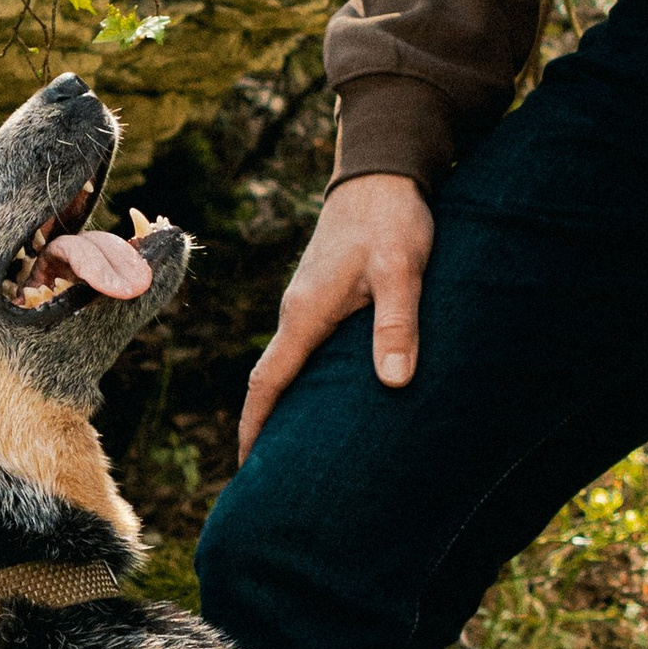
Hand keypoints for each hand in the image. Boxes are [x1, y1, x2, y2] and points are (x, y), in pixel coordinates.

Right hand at [239, 172, 431, 461]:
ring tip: (301, 449)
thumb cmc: (392, 219)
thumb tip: (393, 382)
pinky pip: (309, 348)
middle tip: (271, 477)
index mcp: (306, 313)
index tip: (247, 467)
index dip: (256, 426)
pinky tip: (332, 396)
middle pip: (273, 380)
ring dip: (289, 403)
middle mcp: (299, 311)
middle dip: (267, 426)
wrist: (383, 171)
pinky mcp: (328, 294)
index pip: (268, 381)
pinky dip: (309, 378)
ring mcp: (311, 302)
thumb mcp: (401, 271)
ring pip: (292, 363)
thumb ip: (397, 323)